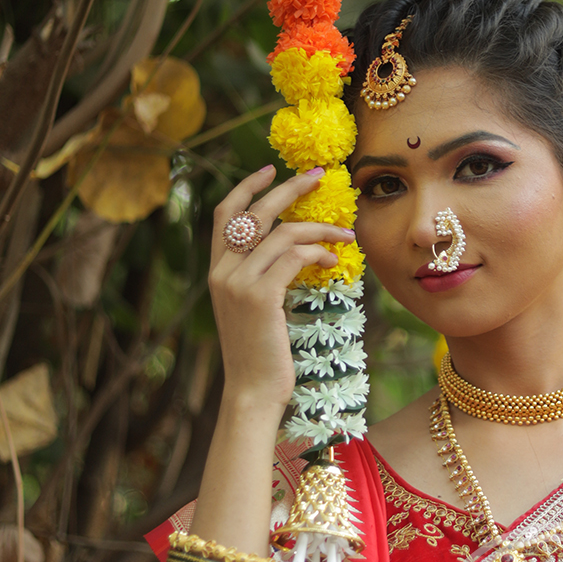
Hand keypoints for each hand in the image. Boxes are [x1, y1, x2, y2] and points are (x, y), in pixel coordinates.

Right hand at [210, 165, 355, 415]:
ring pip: (283, 233)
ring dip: (320, 227)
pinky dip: (318, 251)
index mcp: (217, 270)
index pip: (225, 214)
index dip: (247, 187)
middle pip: (256, 212)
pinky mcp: (260, 296)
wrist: (252, 392)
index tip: (270, 169)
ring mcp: (238, 282)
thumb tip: (295, 249)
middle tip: (318, 175)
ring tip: (345, 232)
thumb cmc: (261, 353)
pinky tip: (332, 259)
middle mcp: (222, 271)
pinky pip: (295, 256)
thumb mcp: (254, 308)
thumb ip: (262, 277)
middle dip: (289, 187)